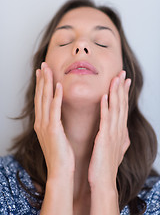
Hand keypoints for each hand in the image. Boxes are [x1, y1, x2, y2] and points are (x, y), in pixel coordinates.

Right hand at [34, 62, 74, 178]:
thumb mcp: (56, 136)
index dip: (41, 86)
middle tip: (43, 66)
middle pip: (40, 97)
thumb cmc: (61, 155)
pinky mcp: (53, 129)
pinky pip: (55, 109)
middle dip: (41, 80)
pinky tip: (58, 86)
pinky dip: (56, 97)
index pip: (41, 100)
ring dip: (46, 83)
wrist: (60, 171)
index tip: (42, 74)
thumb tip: (57, 116)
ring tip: (48, 70)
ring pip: (45, 100)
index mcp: (42, 124)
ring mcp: (45, 126)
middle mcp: (41, 122)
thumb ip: (55, 124)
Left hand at [88, 70, 130, 190]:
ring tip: (116, 79)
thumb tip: (124, 132)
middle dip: (122, 88)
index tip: (124, 81)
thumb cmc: (106, 165)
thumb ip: (120, 139)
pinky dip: (106, 107)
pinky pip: (105, 120)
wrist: (103, 181)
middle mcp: (119, 130)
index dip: (124, 94)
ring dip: (116, 93)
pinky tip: (104, 97)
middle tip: (122, 74)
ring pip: (116, 109)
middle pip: (122, 105)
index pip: (123, 109)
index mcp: (119, 132)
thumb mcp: (116, 149)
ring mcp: (113, 134)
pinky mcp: (104, 138)